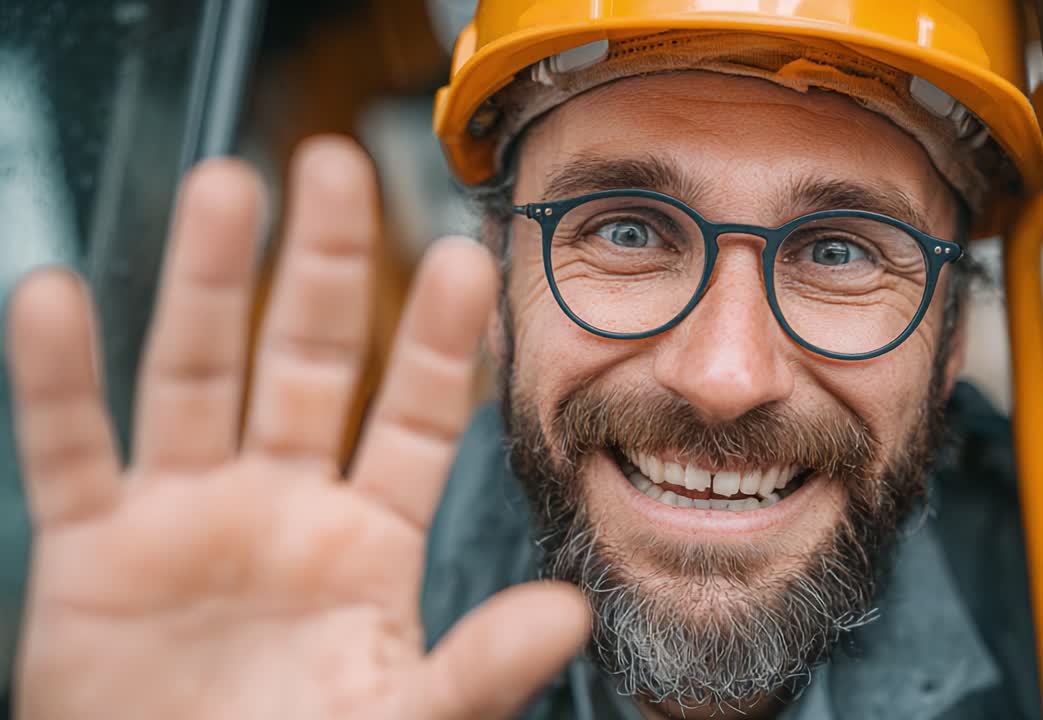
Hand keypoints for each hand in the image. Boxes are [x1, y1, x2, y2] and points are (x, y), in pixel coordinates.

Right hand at [6, 137, 589, 719]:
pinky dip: (56, 379)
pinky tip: (58, 296)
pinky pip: (69, 449)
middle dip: (322, 267)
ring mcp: (186, 516)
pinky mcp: (91, 550)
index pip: (411, 416)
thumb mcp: (397, 717)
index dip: (435, 340)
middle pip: (304, 361)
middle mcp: (282, 504)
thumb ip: (477, 667)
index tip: (463, 256)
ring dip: (204, 283)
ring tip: (226, 187)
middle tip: (339, 165)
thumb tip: (568, 614)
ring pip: (194, 375)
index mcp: (368, 538)